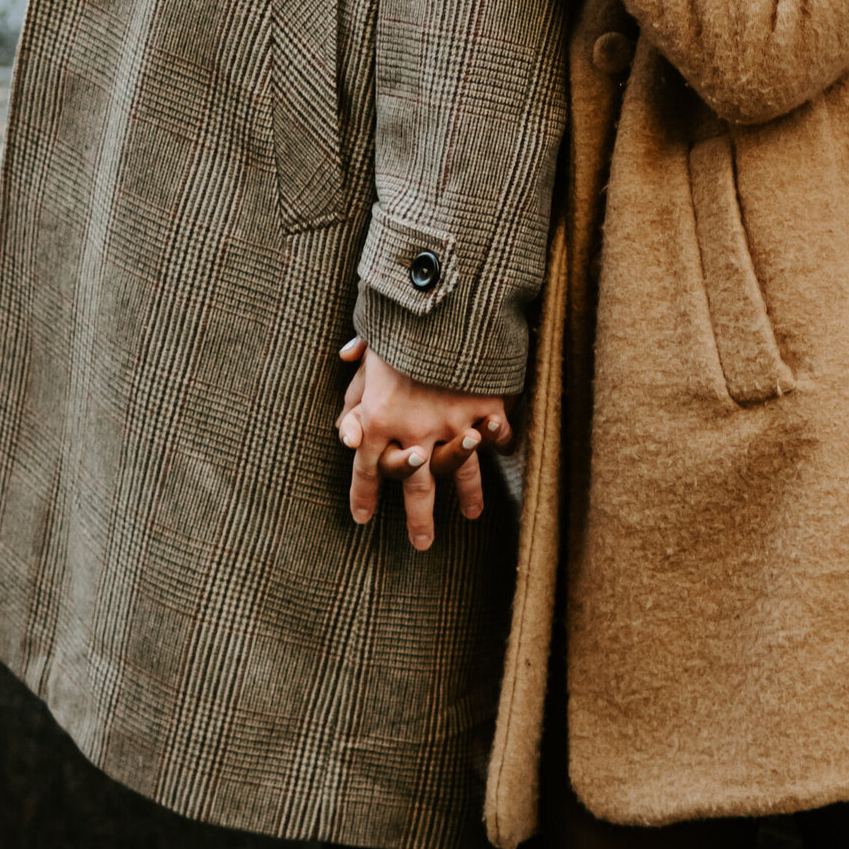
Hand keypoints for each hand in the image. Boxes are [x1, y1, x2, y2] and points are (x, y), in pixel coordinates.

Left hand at [336, 337, 513, 554]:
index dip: (363, 495)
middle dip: (417, 518)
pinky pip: (496, 434)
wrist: (443, 304)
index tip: (362, 517)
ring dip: (466, 495)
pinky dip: (501, 443)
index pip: (365, 469)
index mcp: (375, 417)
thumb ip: (360, 360)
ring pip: (459, 471)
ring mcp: (452, 423)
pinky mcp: (485, 409)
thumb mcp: (370, 339)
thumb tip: (345, 357)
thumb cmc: (398, 322)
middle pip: (413, 485)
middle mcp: (412, 430)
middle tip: (422, 544)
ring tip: (472, 515)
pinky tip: (503, 454)